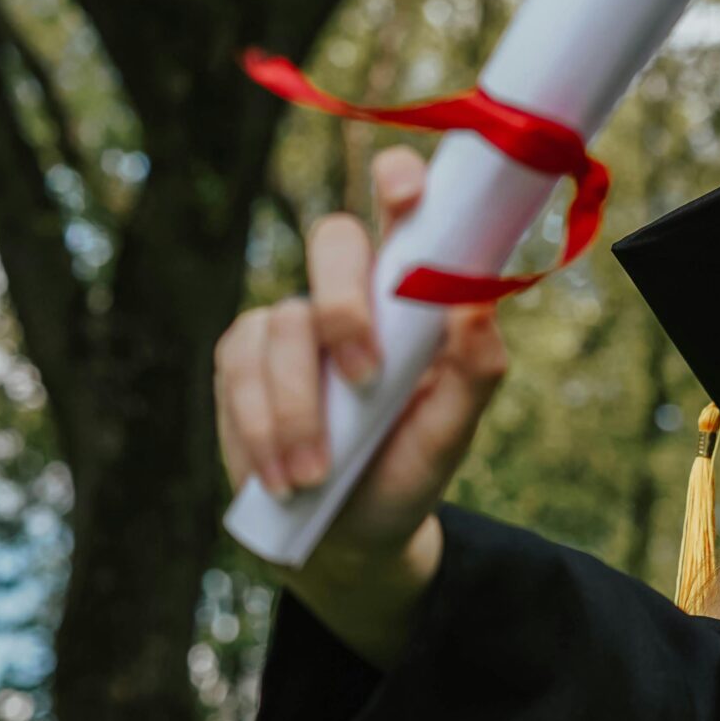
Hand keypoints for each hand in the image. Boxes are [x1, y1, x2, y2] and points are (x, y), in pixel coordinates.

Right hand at [213, 146, 508, 575]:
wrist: (345, 538)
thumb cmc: (406, 472)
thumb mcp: (451, 434)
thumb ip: (475, 372)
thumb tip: (478, 306)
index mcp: (410, 297)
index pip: (405, 212)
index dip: (401, 182)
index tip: (404, 191)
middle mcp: (349, 294)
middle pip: (334, 240)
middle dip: (345, 304)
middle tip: (363, 376)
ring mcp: (291, 321)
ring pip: (284, 323)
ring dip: (300, 408)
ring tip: (317, 475)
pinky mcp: (241, 357)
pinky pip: (241, 369)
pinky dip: (262, 427)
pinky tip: (284, 476)